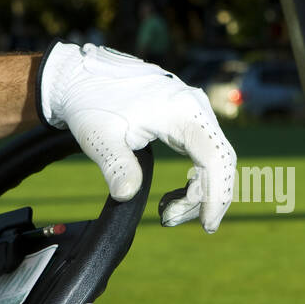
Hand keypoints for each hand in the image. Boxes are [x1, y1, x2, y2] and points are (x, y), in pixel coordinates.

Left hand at [37, 42, 236, 231]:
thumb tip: (127, 195)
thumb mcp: (100, 137)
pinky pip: (204, 155)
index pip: (214, 157)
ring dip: (197, 193)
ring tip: (166, 214)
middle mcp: (196, 108)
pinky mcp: (188, 119)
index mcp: (182, 111)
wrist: (84, 78)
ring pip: (214, 160)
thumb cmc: (92, 104)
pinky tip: (172, 198)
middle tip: (170, 221)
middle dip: (205, 199)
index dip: (216, 195)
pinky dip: (194, 181)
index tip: (206, 225)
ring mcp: (194, 113)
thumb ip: (116, 166)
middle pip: (220, 162)